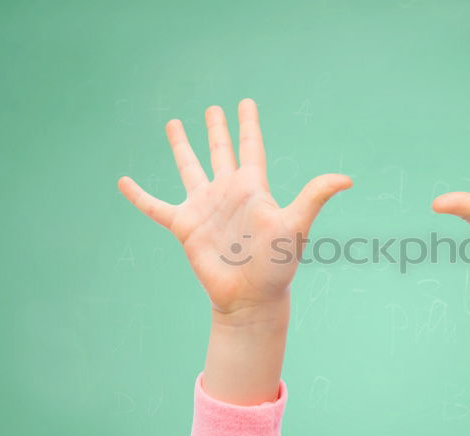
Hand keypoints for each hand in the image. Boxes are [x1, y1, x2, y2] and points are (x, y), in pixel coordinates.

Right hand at [118, 99, 351, 313]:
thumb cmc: (277, 265)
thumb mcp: (296, 225)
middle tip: (214, 109)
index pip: (251, 147)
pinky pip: (155, 207)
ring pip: (189, 168)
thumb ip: (315, 197)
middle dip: (218, 130)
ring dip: (181, 147)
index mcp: (253, 188)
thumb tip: (347, 179)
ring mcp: (205, 208)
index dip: (248, 124)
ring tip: (173, 124)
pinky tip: (123, 181)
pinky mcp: (185, 227)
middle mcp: (228, 193)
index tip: (246, 102)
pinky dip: (138, 195)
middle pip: (221, 152)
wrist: (250, 298)